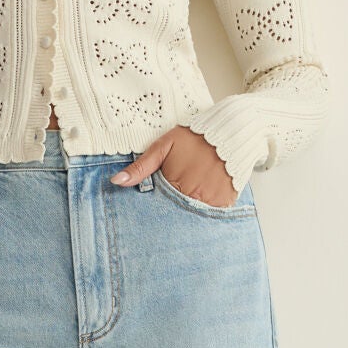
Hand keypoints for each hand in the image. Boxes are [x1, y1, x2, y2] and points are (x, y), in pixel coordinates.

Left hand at [109, 126, 237, 206]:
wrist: (230, 131)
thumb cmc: (194, 137)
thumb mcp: (163, 147)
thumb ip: (140, 167)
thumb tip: (116, 181)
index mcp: (174, 185)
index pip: (159, 207)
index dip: (158, 205)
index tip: (158, 204)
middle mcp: (192, 196)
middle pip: (176, 214)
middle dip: (173, 211)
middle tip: (178, 194)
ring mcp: (211, 202)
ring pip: (194, 217)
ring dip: (190, 211)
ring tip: (192, 193)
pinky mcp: (225, 203)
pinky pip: (213, 215)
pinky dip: (208, 209)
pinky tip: (206, 194)